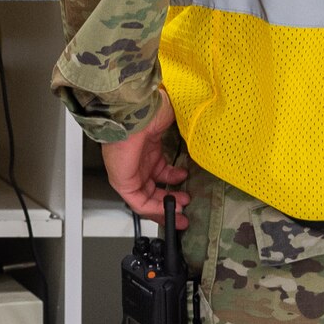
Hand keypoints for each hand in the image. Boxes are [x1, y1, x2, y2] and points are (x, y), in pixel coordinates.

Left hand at [102, 87, 189, 227]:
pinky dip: (154, 209)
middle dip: (170, 199)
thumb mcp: (173, 127)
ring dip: (165, 206)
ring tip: (182, 208)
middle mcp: (138, 162)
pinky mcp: (122, 180)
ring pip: (146, 197)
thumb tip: (201, 141)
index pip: (158, 172)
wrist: (135, 113)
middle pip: (152, 187)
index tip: (188, 189)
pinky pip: (138, 201)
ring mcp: (128, 171)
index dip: (173, 183)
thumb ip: (185, 138)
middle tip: (187, 204)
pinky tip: (170, 209)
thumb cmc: (153, 113)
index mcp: (147, 149)